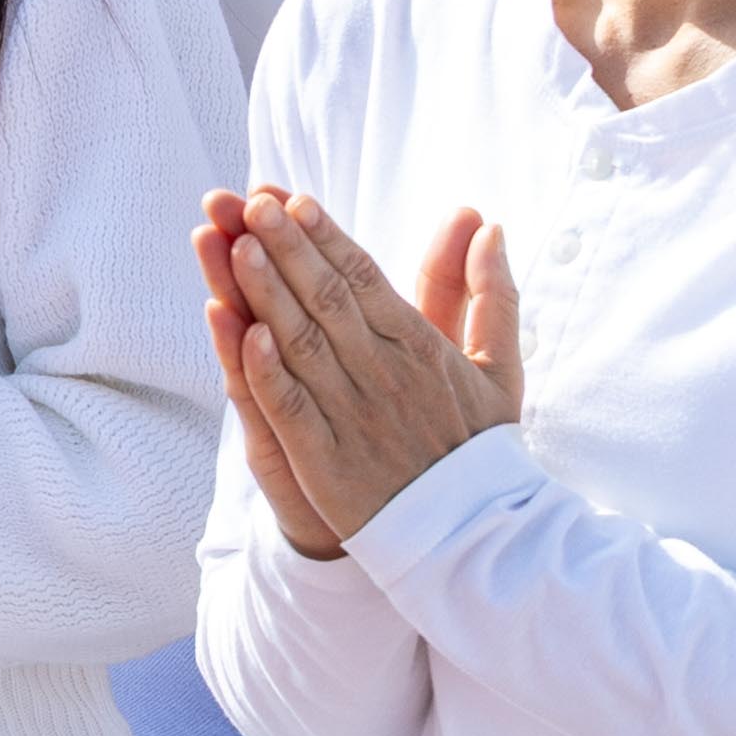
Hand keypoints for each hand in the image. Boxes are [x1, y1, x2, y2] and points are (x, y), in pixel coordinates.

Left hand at [202, 186, 518, 558]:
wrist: (477, 536)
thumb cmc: (478, 445)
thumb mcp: (497, 367)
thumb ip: (490, 294)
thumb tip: (489, 226)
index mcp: (420, 347)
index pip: (365, 278)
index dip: (325, 237)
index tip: (291, 198)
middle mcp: (383, 374)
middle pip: (328, 299)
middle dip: (287, 247)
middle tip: (250, 202)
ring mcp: (352, 417)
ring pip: (302, 344)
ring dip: (267, 293)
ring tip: (237, 245)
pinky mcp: (327, 461)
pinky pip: (292, 408)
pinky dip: (267, 370)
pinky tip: (244, 333)